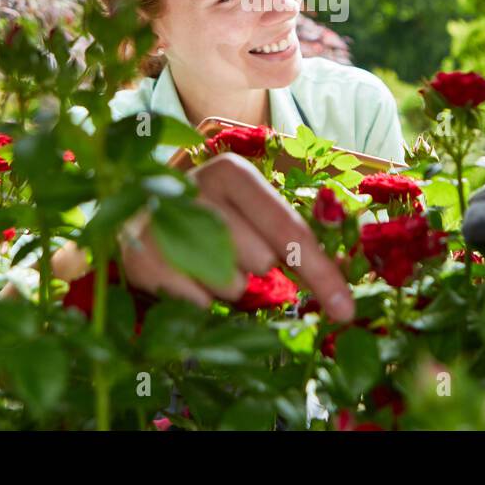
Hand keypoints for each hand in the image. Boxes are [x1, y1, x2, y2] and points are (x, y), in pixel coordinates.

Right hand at [54, 153, 355, 322]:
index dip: (322, 275)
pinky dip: (199, 299)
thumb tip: (343, 296)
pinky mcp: (139, 256)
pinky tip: (185, 275)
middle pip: (259, 259)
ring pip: (228, 283)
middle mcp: (197, 187)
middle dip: (257, 268)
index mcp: (233, 172)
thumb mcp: (253, 211)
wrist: (138, 209)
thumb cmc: (214, 215)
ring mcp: (163, 220)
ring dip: (227, 285)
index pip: (290, 231)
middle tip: (235, 252)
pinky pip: (195, 302)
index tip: (347, 312)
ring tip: (205, 260)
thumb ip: (295, 239)